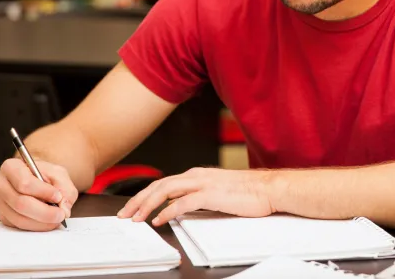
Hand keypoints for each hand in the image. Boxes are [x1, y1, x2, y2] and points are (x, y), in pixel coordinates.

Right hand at [0, 158, 78, 230]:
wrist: (35, 180)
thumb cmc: (44, 175)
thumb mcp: (58, 174)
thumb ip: (65, 189)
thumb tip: (64, 209)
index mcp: (11, 167)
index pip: (24, 183)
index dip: (43, 192)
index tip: (58, 196)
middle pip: (20, 204)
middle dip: (44, 212)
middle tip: (61, 214)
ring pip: (19, 218)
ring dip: (41, 222)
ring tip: (56, 218)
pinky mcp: (2, 216)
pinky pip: (18, 226)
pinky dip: (36, 226)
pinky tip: (46, 222)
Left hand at [117, 167, 277, 226]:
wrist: (270, 188)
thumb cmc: (248, 193)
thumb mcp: (218, 192)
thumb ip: (199, 197)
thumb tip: (181, 208)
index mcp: (197, 174)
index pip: (163, 183)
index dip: (145, 195)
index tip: (133, 207)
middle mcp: (196, 176)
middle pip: (158, 185)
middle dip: (138, 200)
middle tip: (124, 214)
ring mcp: (203, 184)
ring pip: (165, 191)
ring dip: (146, 205)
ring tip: (135, 218)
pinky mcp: (211, 194)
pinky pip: (182, 203)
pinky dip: (167, 211)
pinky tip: (159, 219)